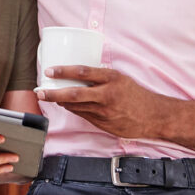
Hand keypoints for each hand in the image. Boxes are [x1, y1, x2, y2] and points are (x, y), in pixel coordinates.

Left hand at [36, 65, 159, 137]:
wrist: (153, 116)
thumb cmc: (136, 94)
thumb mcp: (120, 78)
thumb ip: (100, 77)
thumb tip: (77, 73)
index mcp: (112, 78)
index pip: (83, 71)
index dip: (63, 71)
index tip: (50, 70)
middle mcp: (107, 95)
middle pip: (74, 93)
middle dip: (53, 93)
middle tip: (40, 91)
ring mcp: (104, 111)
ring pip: (75, 106)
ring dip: (60, 102)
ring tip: (48, 95)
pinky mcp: (103, 123)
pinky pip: (83, 115)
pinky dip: (72, 109)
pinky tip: (65, 105)